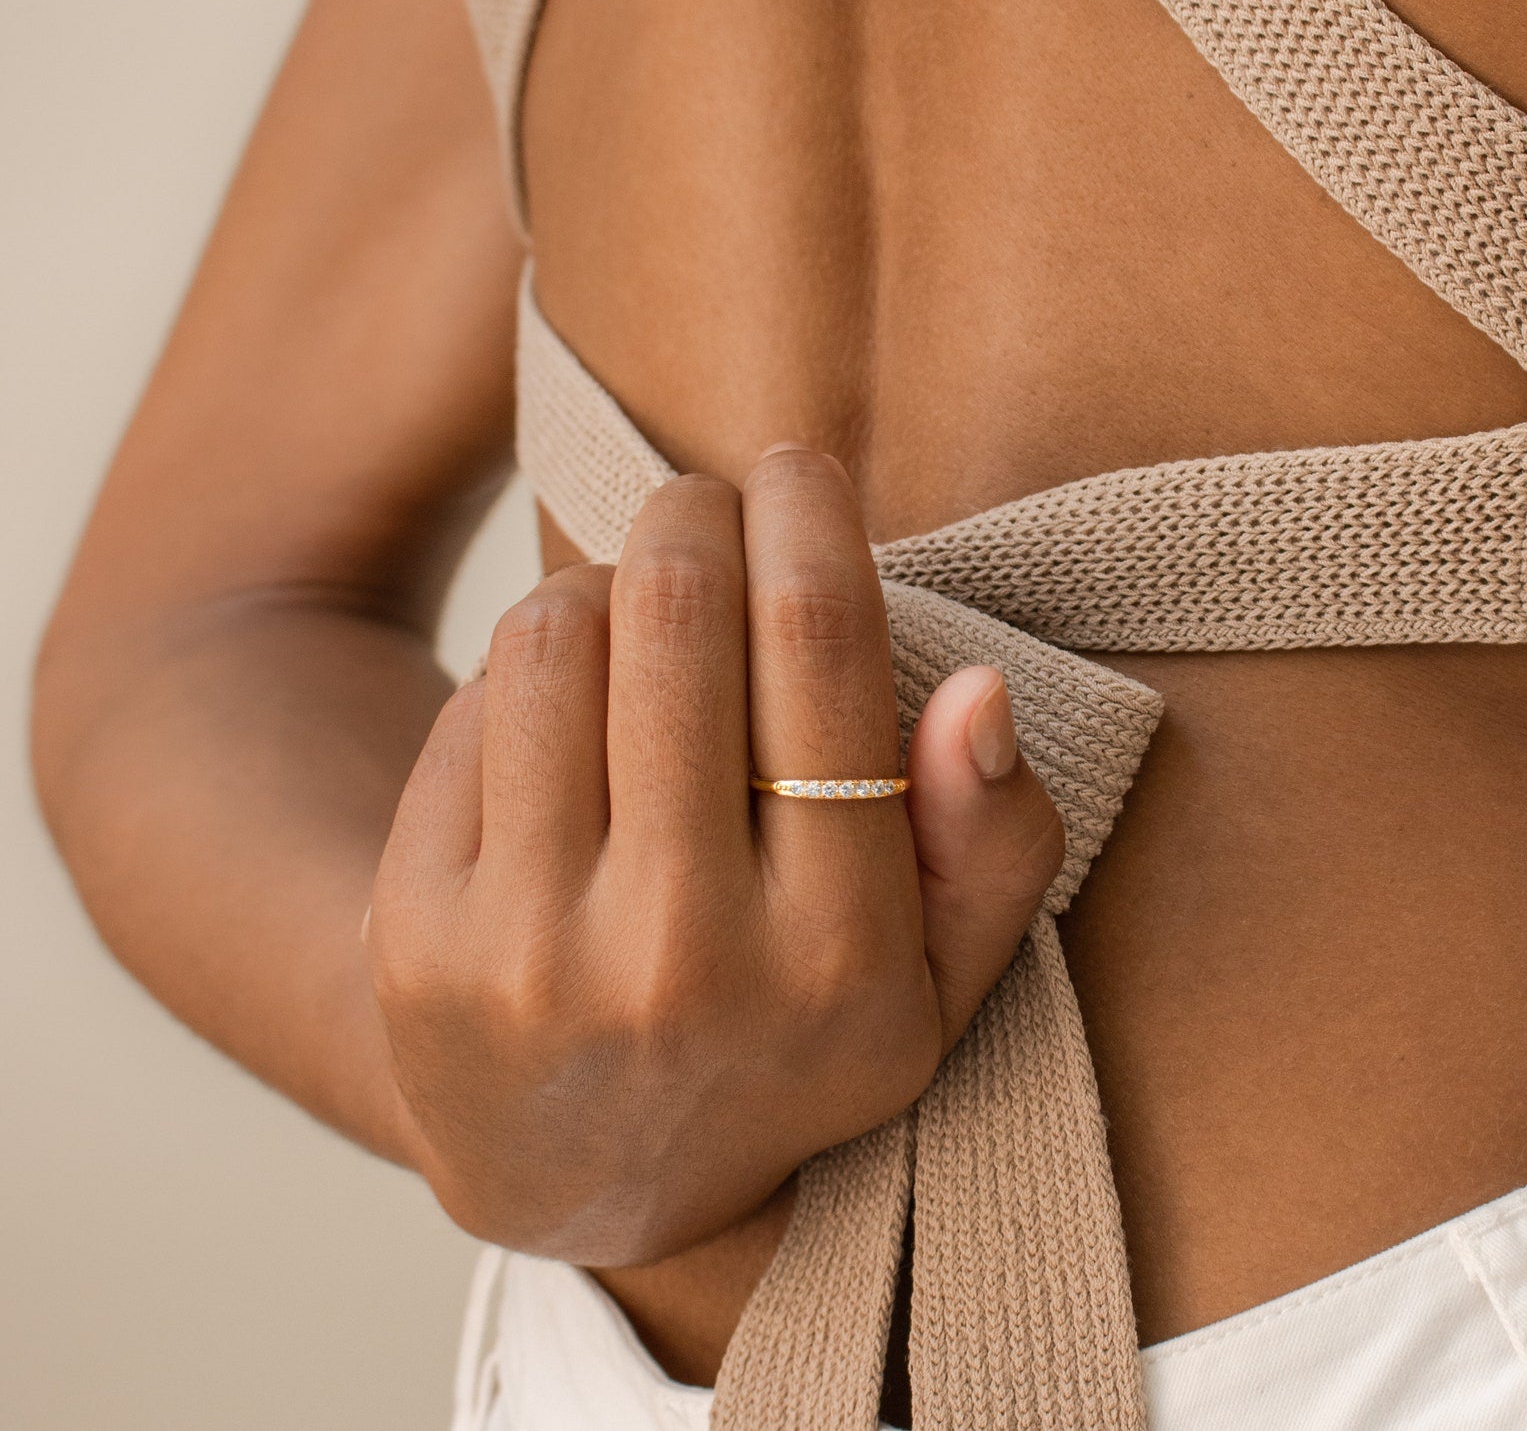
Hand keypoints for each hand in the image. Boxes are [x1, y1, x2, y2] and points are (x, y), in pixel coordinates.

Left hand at [368, 446, 1064, 1264]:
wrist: (586, 1169)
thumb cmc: (781, 1039)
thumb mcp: (934, 982)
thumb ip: (993, 842)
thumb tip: (976, 691)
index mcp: (836, 957)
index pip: (819, 655)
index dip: (808, 518)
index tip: (796, 469)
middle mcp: (680, 959)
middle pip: (679, 614)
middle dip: (696, 512)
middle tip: (706, 505)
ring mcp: (533, 953)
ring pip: (558, 636)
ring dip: (605, 582)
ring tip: (636, 615)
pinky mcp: (421, 935)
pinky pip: (474, 703)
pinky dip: (532, 667)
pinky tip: (564, 712)